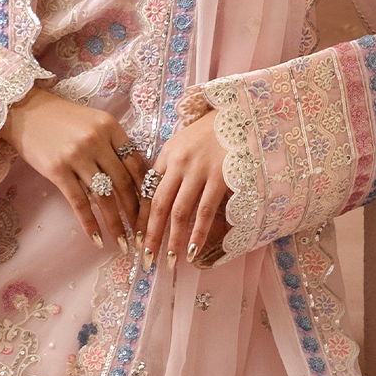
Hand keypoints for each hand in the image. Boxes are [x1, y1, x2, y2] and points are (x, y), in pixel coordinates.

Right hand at [0, 84, 146, 249]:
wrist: (24, 110)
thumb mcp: (93, 122)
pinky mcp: (57, 170)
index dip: (146, 189)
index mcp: (111, 127)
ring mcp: (77, 155)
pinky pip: (79, 201)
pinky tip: (96, 238)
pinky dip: (89, 223)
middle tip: (141, 232)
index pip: (137, 163)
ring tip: (123, 242)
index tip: (151, 209)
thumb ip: (112, 144)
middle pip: (123, 183)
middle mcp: (97, 140)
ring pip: (104, 196)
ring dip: (115, 223)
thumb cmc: (61, 118)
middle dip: (134, 212)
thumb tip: (133, 178)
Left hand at [137, 109, 227, 268]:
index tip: (135, 240)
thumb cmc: (209, 133)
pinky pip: (206, 210)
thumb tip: (154, 195)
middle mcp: (179, 164)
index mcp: (167, 156)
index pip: (147, 192)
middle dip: (151, 236)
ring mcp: (200, 171)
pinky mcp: (221, 177)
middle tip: (146, 260)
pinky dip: (198, 232)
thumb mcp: (182, 142)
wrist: (239, 115)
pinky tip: (193, 250)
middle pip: (159, 205)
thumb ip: (168, 167)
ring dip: (174, 240)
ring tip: (169, 261)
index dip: (140, 218)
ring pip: (181, 212)